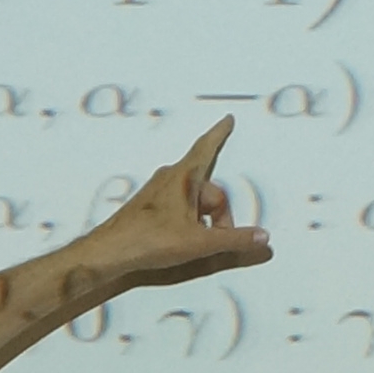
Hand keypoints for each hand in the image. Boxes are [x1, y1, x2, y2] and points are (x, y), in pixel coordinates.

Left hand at [78, 115, 273, 285]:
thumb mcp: (200, 242)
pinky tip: (181, 242)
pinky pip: (180, 208)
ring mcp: (158, 191)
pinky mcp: (150, 206)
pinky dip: (190, 222)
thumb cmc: (151, 240)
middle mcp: (170, 178)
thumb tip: (262, 237)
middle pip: (208, 189)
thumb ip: (234, 240)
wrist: (111, 252)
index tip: (227, 120)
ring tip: (197, 244)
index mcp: (184, 177)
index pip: (207, 148)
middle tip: (218, 238)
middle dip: (219, 214)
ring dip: (204, 220)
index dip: (220, 135)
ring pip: (194, 200)